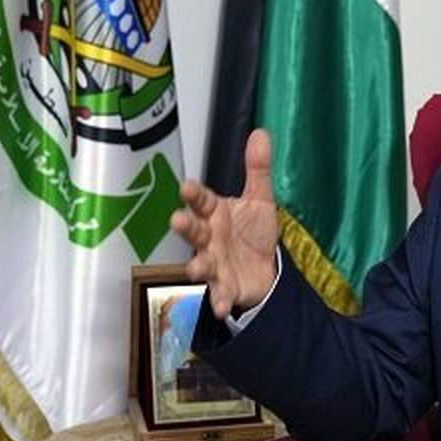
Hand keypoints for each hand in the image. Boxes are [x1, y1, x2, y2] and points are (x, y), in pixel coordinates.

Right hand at [170, 129, 279, 318]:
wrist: (264, 269)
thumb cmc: (252, 232)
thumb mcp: (260, 199)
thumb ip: (258, 169)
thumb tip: (261, 133)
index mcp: (215, 214)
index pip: (203, 201)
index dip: (195, 195)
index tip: (187, 187)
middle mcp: (209, 238)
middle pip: (195, 231)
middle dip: (186, 227)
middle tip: (176, 220)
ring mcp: (215, 264)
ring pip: (202, 263)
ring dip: (197, 266)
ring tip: (195, 268)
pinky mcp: (224, 287)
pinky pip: (220, 295)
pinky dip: (220, 301)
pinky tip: (221, 307)